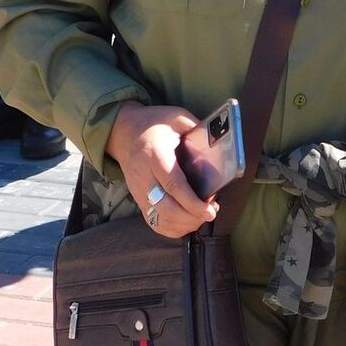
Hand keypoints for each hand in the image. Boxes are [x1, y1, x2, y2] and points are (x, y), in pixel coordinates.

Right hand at [106, 103, 216, 237]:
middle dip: (192, 217)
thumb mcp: (175, 116)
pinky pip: (154, 222)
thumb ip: (196, 128)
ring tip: (202, 215)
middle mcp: (144, 177)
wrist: (124, 132)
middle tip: (211, 213)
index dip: (192, 202)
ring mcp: (139, 191)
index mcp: (154, 155)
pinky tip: (188, 222)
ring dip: (184, 224)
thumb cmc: (154, 124)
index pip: (173, 185)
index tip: (209, 209)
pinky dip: (172, 228)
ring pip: (160, 219)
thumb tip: (220, 140)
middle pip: (166, 207)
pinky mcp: (138, 200)